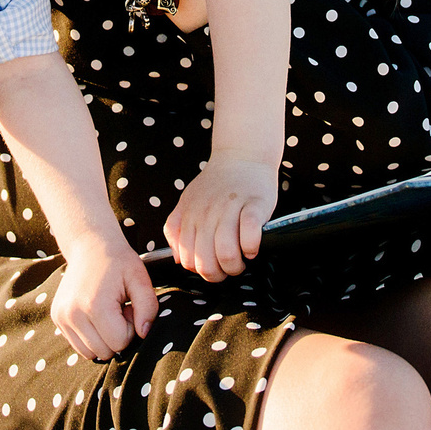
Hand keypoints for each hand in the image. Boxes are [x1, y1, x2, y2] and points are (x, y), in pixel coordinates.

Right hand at [51, 234, 158, 359]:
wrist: (89, 245)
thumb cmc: (118, 262)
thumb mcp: (140, 279)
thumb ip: (148, 308)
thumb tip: (143, 334)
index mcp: (95, 305)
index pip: (120, 343)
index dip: (130, 328)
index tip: (127, 307)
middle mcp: (73, 314)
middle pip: (105, 351)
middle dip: (117, 335)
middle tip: (118, 309)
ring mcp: (61, 317)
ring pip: (90, 353)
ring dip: (104, 338)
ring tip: (107, 313)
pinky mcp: (57, 318)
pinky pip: (79, 346)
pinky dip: (91, 337)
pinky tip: (95, 315)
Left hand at [163, 151, 276, 282]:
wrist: (242, 154)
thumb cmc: (218, 184)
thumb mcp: (188, 202)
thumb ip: (176, 230)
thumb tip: (179, 259)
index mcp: (189, 215)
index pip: (188, 259)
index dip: (202, 271)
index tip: (214, 266)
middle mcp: (206, 213)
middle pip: (206, 262)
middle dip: (219, 274)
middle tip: (229, 267)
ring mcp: (230, 208)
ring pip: (227, 254)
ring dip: (236, 266)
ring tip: (242, 260)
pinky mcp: (254, 205)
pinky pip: (250, 236)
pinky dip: (252, 248)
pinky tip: (252, 247)